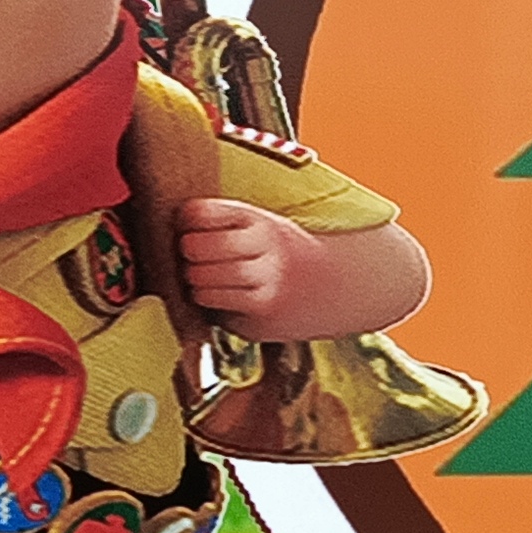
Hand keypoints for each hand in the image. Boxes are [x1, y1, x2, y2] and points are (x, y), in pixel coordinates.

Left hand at [177, 199, 428, 341]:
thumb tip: (177, 218)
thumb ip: (233, 219)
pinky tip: (229, 297)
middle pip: (192, 249)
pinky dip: (212, 303)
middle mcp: (266, 252)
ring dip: (197, 282)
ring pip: (198, 283)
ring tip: (213, 278)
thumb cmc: (301, 251)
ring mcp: (265, 287)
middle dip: (188, 254)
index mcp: (264, 220)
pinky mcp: (263, 318)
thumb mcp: (276, 222)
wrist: (354, 285)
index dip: (185, 221)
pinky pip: (213, 308)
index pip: (198, 213)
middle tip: (198, 257)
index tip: (191, 226)